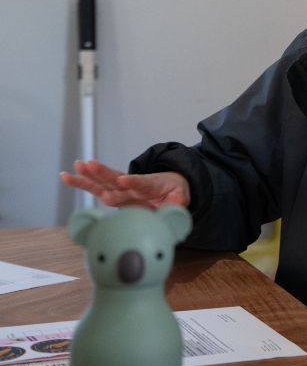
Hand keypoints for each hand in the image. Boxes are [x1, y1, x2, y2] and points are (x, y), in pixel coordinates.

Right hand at [60, 160, 190, 208]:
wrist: (169, 187)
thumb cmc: (173, 193)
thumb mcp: (181, 197)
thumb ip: (178, 201)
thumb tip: (176, 201)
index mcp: (150, 186)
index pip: (141, 183)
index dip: (133, 181)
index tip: (124, 179)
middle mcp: (132, 185)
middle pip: (117, 179)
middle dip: (104, 173)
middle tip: (91, 164)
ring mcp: (121, 189)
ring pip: (104, 181)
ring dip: (90, 175)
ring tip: (77, 165)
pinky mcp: (113, 193)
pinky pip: (96, 188)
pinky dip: (82, 182)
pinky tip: (66, 176)